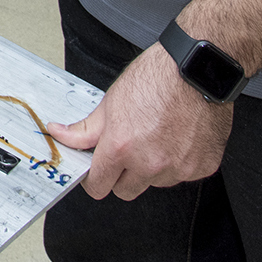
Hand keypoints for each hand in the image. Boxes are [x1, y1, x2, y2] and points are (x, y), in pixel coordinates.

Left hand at [48, 44, 233, 200]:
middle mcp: (150, 163)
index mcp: (121, 148)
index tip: (98, 172)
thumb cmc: (157, 79)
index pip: (99, 187)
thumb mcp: (110, 102)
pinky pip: (183, 176)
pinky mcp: (201, 167)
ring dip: (153, 169)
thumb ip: (85, 129)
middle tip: (128, 151)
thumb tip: (60, 135)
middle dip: (122, 176)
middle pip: (126, 191)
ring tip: (157, 137)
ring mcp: (178, 168)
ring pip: (156, 183)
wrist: (197, 70)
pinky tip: (177, 138)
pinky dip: (179, 163)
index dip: (95, 180)